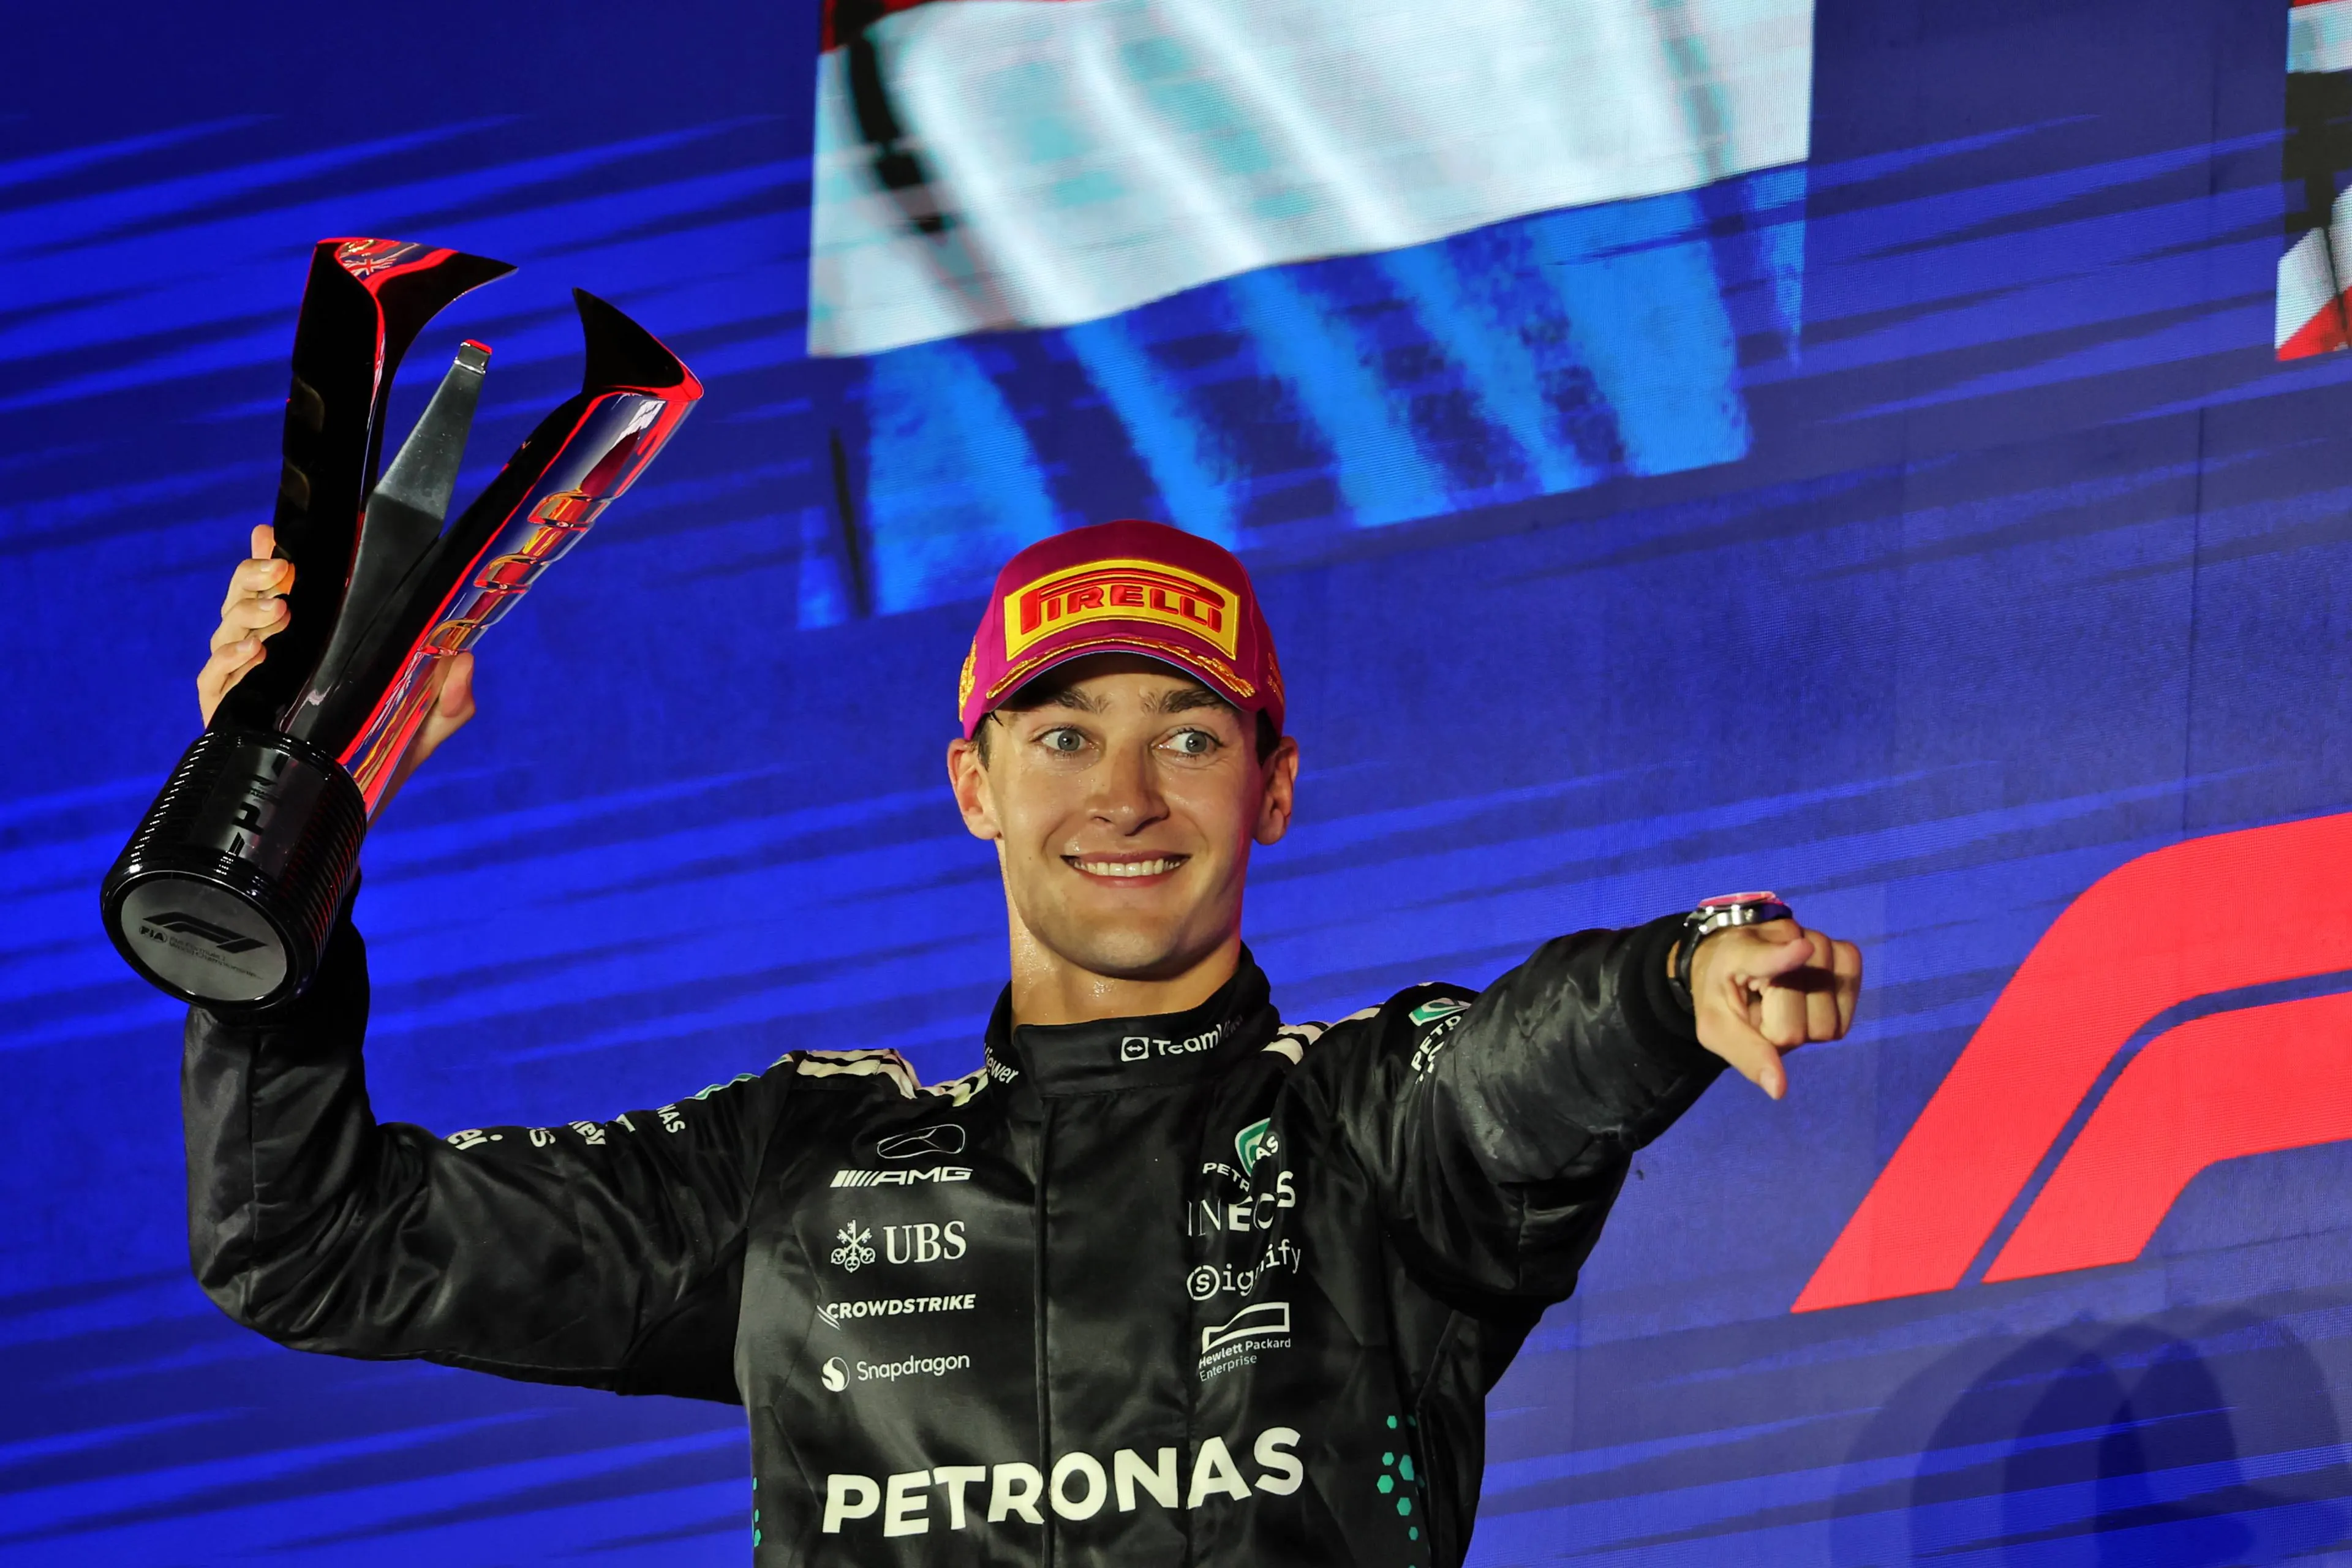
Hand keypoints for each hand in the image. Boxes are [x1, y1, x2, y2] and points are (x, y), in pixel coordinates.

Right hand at [194, 525, 477, 806]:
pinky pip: (214, 675)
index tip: (274, 532)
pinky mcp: (226, 709)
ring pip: (230, 624)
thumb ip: (452, 696)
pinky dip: (229, 658)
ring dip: (248, 610)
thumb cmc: (383, 753)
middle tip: (285, 570)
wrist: (346, 811)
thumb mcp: (428, 723)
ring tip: (277, 612)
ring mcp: (247, 676)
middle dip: (259, 572)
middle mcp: (277, 647)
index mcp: (317, 635)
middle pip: (251, 592)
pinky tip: (251, 652)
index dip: (276, 551)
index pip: (293, 581)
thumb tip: (464, 658)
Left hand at [1681, 920, 1860, 1099]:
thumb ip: (1745, 1054)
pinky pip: (1851, 1001)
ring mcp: (1818, 940)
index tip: (1801, 949)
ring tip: (1784, 1001)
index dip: (1785, 956)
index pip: (1766, 957)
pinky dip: (1834, 1011)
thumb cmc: (1723, 993)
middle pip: (1802, 1024)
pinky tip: (1810, 997)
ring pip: (1830, 1019)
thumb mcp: (1716, 1027)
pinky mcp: (1843, 950)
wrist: (1735, 959)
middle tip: (1764, 1010)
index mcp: (1739, 953)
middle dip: (1784, 1032)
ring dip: (1808, 1023)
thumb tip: (1779, 1089)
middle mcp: (1783, 937)